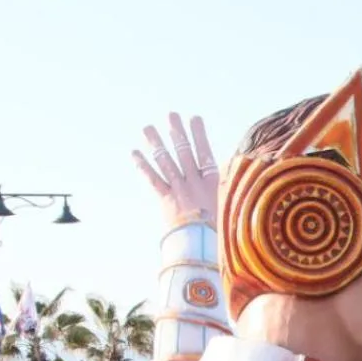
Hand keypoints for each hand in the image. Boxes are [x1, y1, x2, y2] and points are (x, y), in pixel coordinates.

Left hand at [132, 112, 218, 228]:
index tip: (194, 119)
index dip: (198, 134)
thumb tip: (226, 175)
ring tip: (148, 128)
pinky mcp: (166, 199)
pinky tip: (135, 153)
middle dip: (177, 132)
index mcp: (211, 181)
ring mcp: (179, 189)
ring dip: (156, 143)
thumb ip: (219, 188)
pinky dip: (143, 165)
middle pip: (184, 151)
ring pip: (166, 160)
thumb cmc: (216, 228)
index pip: (204, 151)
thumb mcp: (223, 205)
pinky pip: (152, 179)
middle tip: (171, 115)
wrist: (203, 245)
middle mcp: (195, 181)